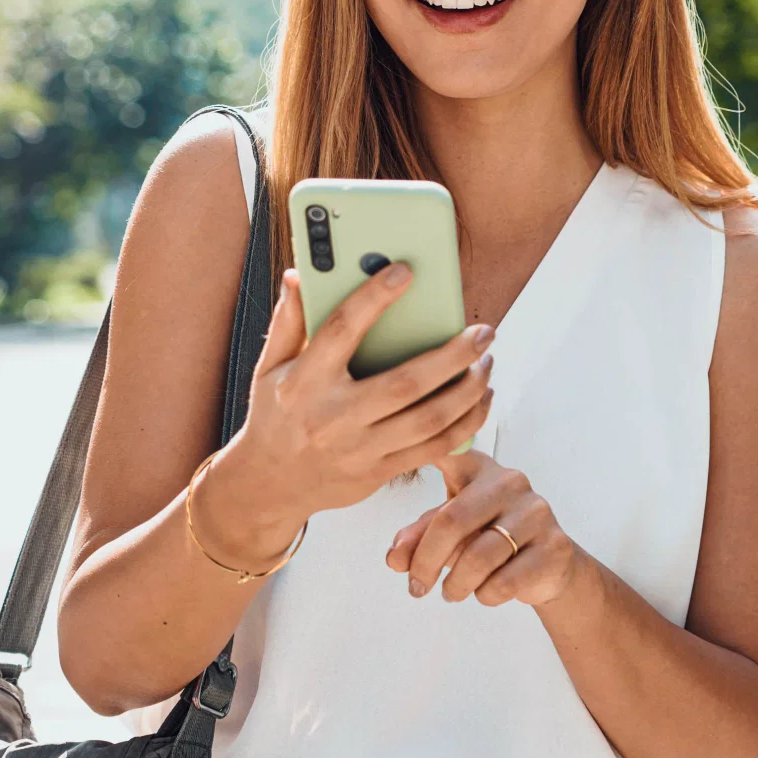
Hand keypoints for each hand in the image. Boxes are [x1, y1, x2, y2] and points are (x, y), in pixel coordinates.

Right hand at [220, 266, 495, 526]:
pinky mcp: (379, 471)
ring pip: (429, 419)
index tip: (405, 272)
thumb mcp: (270, 366)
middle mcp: (333, 416)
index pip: (342, 330)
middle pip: (406, 382)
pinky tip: (481, 399)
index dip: (374, 298)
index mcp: (305, 381)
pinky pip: (434, 448)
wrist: (270, 485)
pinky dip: (466, 423)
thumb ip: (289, 320)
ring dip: (468, 390)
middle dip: (453, 355)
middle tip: (484, 331)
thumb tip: (297, 274)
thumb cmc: (275, 415)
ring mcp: (360, 448)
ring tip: (487, 362)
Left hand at [385, 450, 582, 607]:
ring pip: (478, 558)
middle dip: (426, 561)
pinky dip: (485, 595)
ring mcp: (536, 513)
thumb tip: (394, 558)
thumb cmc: (490, 538)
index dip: (428, 449)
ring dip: (456, 585)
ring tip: (451, 593)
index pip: (452, 453)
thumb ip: (419, 539)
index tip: (403, 447)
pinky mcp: (554, 546)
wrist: (549, 565)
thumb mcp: (451, 532)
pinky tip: (485, 592)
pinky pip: (505, 582)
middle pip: (453, 520)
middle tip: (416, 587)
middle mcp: (510, 482)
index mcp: (479, 469)